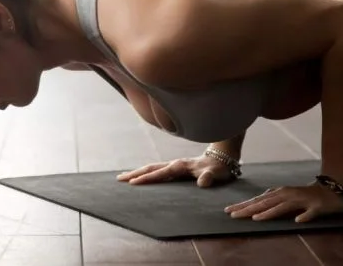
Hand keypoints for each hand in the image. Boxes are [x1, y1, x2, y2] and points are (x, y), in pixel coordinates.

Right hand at [116, 155, 236, 187]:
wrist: (222, 158)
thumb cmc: (219, 168)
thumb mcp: (217, 173)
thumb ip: (209, 177)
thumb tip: (203, 183)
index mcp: (180, 166)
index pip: (160, 173)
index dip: (147, 178)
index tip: (133, 183)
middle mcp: (174, 164)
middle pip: (150, 168)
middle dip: (134, 174)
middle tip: (119, 179)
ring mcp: (173, 165)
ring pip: (151, 168)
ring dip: (137, 172)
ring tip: (123, 177)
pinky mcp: (175, 168)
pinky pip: (156, 170)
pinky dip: (145, 173)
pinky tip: (140, 177)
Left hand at [224, 182, 342, 222]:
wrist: (334, 189)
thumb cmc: (307, 195)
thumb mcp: (287, 197)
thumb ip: (273, 201)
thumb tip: (256, 207)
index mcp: (280, 193)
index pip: (258, 201)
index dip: (243, 206)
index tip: (228, 211)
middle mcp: (288, 195)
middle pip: (266, 203)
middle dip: (249, 209)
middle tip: (233, 215)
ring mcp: (303, 200)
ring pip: (284, 207)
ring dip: (270, 213)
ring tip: (256, 219)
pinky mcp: (317, 207)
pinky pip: (310, 213)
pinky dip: (304, 216)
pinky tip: (298, 221)